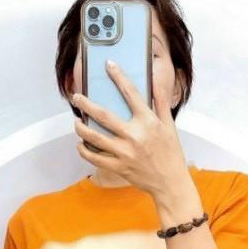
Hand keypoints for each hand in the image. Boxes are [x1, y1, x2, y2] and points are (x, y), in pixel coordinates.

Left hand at [71, 62, 187, 199]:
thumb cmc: (171, 154)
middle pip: (103, 115)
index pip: (131, 93)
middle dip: (86, 104)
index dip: (118, 76)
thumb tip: (154, 82)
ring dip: (81, 128)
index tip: (108, 65)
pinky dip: (85, 150)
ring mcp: (124, 153)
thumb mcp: (169, 126)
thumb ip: (161, 103)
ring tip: (76, 122)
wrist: (170, 183)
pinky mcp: (119, 167)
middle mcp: (134, 135)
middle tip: (76, 97)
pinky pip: (95, 158)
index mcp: (148, 122)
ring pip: (94, 137)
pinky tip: (81, 144)